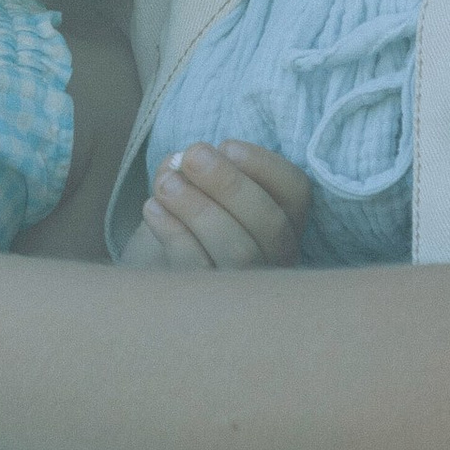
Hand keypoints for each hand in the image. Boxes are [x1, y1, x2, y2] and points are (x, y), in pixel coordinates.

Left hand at [123, 139, 312, 272]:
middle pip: (269, 224)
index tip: (227, 145)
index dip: (265, 165)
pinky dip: (174, 234)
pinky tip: (153, 209)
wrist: (158, 266)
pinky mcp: (210, 304)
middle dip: (229, 184)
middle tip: (192, 156)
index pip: (296, 191)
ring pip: (238, 251)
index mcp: (285, 218)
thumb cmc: (190, 215)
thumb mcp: (201, 185)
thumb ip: (198, 167)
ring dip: (199, 209)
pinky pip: (199, 269)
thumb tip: (180, 161)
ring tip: (166, 184)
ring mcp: (248, 285)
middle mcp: (277, 256)